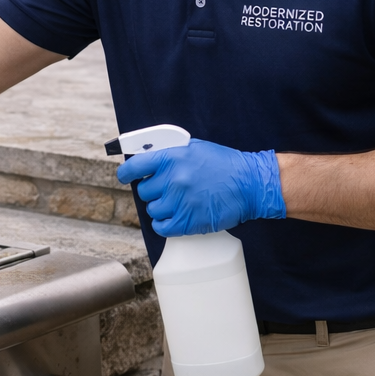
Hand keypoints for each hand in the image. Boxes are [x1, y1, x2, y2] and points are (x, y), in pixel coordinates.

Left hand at [116, 139, 284, 236]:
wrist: (249, 184)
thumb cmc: (223, 164)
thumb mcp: (193, 148)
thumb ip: (168, 154)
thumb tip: (145, 159)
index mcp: (172, 157)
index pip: (134, 167)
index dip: (126, 173)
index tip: (125, 176)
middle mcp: (173, 179)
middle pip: (143, 191)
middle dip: (153, 190)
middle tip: (167, 189)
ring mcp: (179, 202)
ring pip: (152, 210)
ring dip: (161, 207)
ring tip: (177, 202)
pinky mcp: (187, 221)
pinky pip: (161, 227)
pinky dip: (165, 224)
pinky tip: (174, 217)